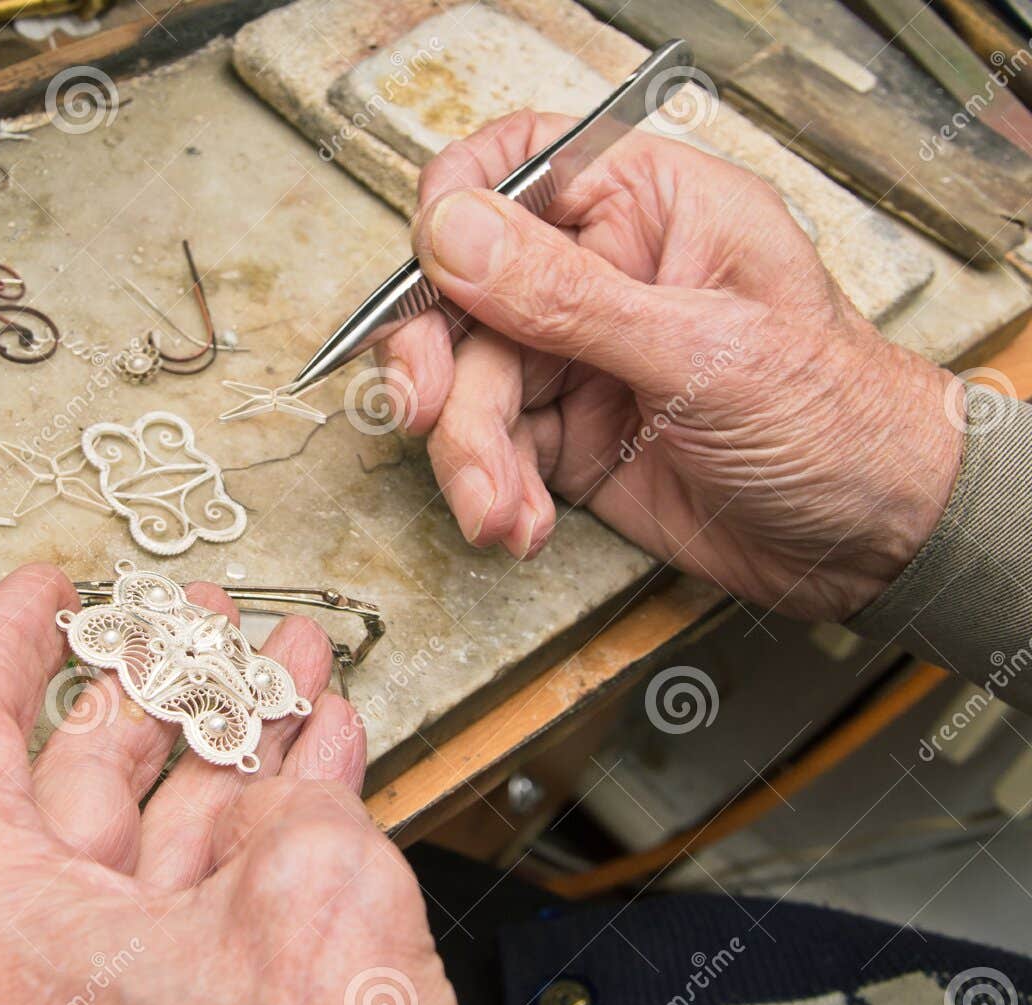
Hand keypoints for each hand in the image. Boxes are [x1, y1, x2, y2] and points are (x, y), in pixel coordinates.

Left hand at [0, 564, 468, 1004]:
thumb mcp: (304, 892)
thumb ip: (283, 805)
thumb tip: (286, 784)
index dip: (4, 638)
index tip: (47, 585)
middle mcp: (35, 960)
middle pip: (80, 773)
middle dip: (160, 679)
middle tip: (201, 616)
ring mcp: (117, 997)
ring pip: (170, 827)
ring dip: (238, 737)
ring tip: (287, 665)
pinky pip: (223, 890)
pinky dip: (276, 813)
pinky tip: (317, 752)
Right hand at [379, 112, 962, 619]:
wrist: (872, 540)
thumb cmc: (836, 419)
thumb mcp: (702, 351)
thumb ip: (569, 296)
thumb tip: (456, 234)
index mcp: (650, 208)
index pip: (518, 166)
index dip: (456, 209)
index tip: (431, 276)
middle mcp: (603, 275)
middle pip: (466, 294)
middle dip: (442, 366)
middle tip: (430, 413)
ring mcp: (580, 359)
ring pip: (471, 386)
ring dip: (471, 455)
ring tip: (497, 507)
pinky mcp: (569, 436)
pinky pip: (495, 452)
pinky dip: (494, 493)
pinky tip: (521, 523)